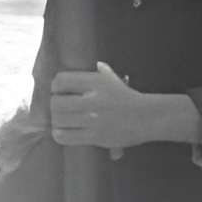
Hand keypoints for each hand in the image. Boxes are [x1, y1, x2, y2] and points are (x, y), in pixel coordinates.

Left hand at [48, 60, 180, 152]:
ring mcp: (93, 119)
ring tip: (59, 121)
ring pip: (60, 120)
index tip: (57, 91)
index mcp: (95, 83)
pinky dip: (59, 134)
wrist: (147, 118)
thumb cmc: (129, 99)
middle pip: (57, 103)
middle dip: (54, 106)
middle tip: (57, 108)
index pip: (62, 81)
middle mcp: (92, 100)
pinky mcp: (95, 136)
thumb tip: (98, 65)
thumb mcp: (116, 82)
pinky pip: (67, 136)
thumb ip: (104, 73)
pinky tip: (60, 132)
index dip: (55, 86)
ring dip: (56, 121)